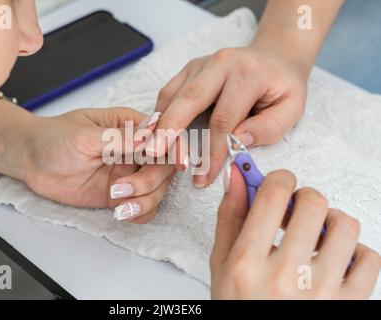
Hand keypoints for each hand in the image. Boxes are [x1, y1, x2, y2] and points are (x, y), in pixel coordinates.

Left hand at [23, 107, 174, 223]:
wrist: (31, 161)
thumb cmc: (54, 138)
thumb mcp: (85, 135)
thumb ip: (120, 138)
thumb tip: (152, 133)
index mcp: (131, 126)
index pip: (164, 136)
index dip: (176, 149)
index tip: (180, 164)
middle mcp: (135, 150)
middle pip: (165, 168)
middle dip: (150, 182)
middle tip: (122, 188)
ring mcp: (129, 173)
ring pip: (157, 190)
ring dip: (144, 201)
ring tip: (119, 205)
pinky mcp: (120, 194)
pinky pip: (142, 206)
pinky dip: (139, 213)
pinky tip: (121, 213)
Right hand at [149, 46, 307, 187]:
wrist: (275, 56)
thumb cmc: (282, 86)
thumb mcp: (292, 108)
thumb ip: (269, 127)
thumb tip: (237, 141)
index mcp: (247, 73)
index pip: (223, 119)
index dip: (210, 151)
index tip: (202, 178)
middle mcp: (220, 63)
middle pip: (188, 99)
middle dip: (169, 129)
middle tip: (154, 153)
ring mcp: (201, 64)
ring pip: (172, 95)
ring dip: (160, 124)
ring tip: (150, 149)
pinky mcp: (189, 69)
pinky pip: (168, 91)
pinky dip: (159, 113)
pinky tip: (155, 134)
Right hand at [210, 166, 380, 298]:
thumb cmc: (239, 307)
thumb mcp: (221, 263)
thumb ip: (230, 217)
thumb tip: (236, 178)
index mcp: (247, 263)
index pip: (273, 196)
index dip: (279, 178)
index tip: (279, 184)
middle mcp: (284, 278)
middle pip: (313, 204)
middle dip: (304, 198)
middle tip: (296, 210)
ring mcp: (320, 293)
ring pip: (345, 226)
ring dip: (330, 222)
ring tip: (317, 235)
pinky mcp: (347, 305)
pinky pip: (368, 259)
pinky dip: (354, 252)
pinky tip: (334, 260)